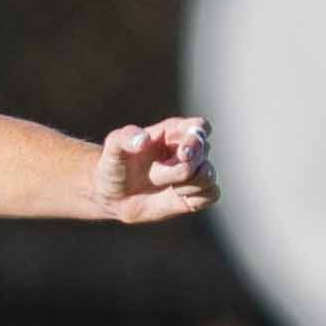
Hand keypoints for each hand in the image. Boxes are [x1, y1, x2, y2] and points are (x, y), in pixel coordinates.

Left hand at [96, 118, 216, 223]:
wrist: (112, 195)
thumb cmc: (115, 165)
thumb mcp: (113, 147)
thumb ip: (126, 138)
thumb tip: (143, 140)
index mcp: (174, 131)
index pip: (200, 127)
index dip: (196, 139)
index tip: (182, 154)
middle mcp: (189, 149)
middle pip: (202, 153)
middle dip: (180, 167)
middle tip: (155, 175)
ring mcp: (194, 171)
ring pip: (209, 175)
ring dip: (187, 184)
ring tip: (165, 186)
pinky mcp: (195, 194)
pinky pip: (212, 194)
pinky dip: (197, 198)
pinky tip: (177, 197)